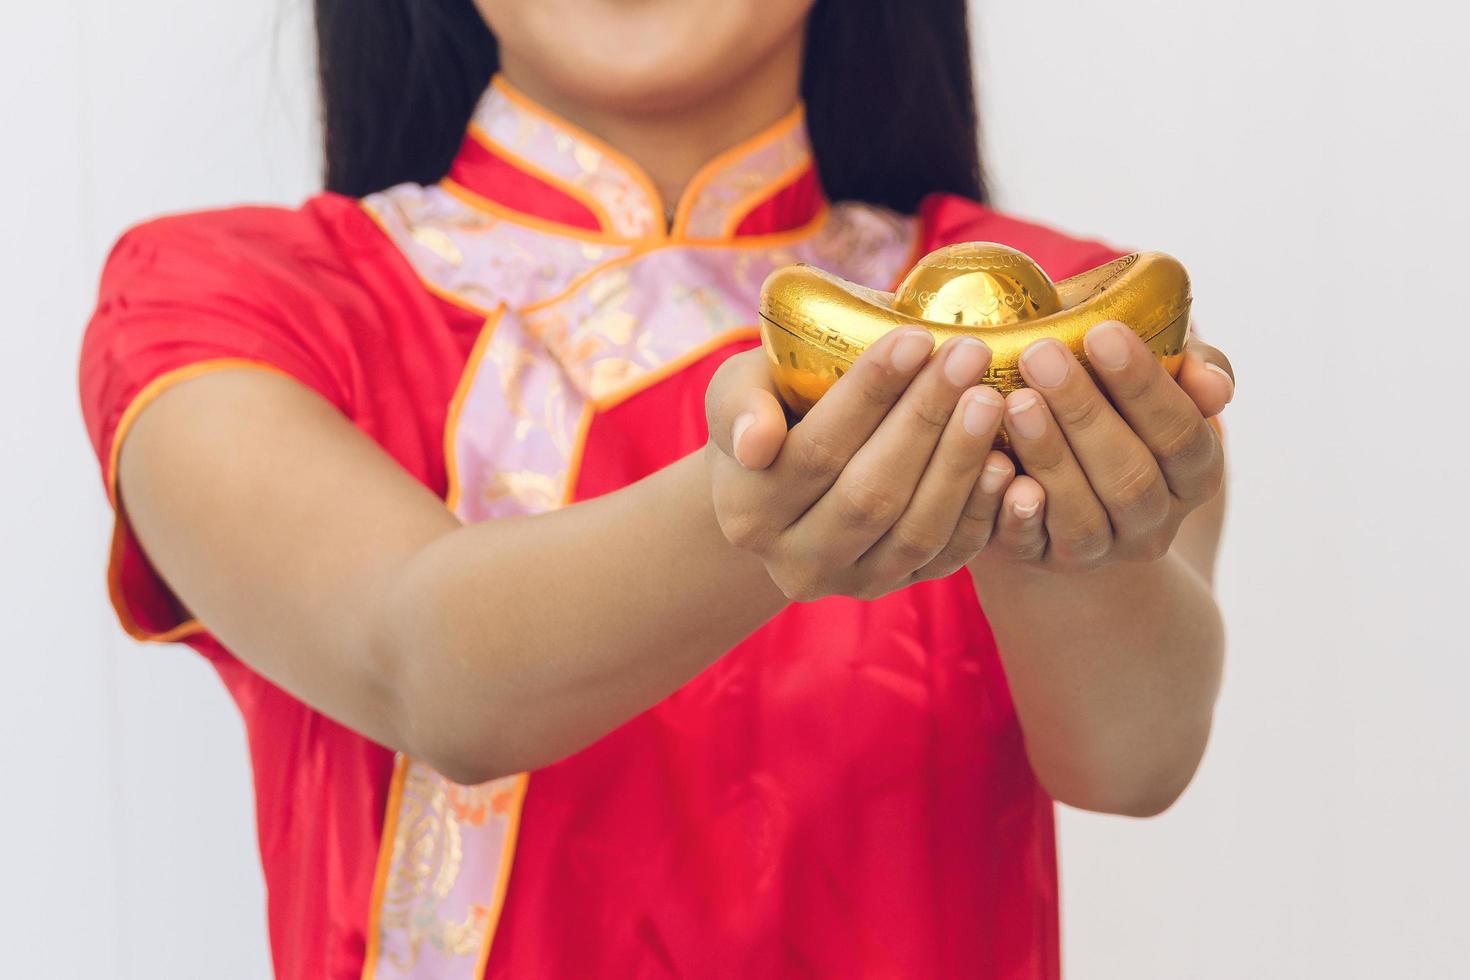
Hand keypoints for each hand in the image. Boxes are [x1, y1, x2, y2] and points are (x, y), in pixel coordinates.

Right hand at [705, 329, 1014, 600]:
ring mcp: (849, 583)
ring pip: (915, 531)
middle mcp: (794, 562)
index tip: (915, 337)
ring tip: (991, 398)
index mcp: (747, 510)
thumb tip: (757, 442)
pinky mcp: (896, 588)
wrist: (782, 485)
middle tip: (968, 356)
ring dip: (959, 463)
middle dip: (925, 420)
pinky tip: (1005, 461)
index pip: (816, 449)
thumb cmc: (768, 414)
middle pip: (871, 493)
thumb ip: (739, 406)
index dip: (869, 394)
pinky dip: (981, 512)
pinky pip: (947, 557)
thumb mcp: (736, 393)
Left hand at [981, 323, 1232, 571]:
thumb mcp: (1165, 381)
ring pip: (1080, 515)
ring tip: (1015, 400)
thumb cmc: (1119, 407)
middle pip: (1129, 477)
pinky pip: (1029, 544)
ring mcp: (1101, 548)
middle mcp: (1154, 520)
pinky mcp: (1044, 559)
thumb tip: (1213, 384)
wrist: (1070, 477)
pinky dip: (1013, 510)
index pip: (1181, 434)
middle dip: (1084, 413)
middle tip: (1041, 354)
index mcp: (1195, 473)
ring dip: (1049, 456)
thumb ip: (1195, 368)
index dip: (1144, 386)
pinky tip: (995, 466)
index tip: (1103, 333)